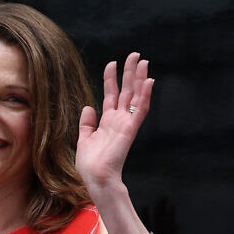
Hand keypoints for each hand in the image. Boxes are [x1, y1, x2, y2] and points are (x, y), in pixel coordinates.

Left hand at [76, 53, 152, 191]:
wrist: (96, 178)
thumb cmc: (90, 164)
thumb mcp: (84, 139)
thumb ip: (87, 123)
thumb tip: (88, 107)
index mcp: (108, 121)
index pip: (112, 94)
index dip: (112, 78)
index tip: (112, 63)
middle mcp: (119, 120)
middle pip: (126, 91)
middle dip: (130, 73)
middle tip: (135, 55)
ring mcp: (126, 124)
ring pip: (135, 96)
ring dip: (140, 79)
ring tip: (143, 62)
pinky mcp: (130, 129)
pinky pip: (140, 110)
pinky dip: (145, 96)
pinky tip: (149, 81)